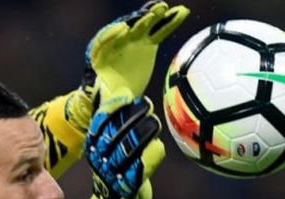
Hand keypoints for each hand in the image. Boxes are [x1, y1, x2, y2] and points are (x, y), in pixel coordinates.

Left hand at [65, 2, 189, 130]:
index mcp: (102, 54)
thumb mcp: (107, 99)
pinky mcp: (148, 43)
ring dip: (155, 16)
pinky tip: (182, 12)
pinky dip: (170, 21)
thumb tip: (121, 103)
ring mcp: (134, 41)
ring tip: (166, 9)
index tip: (122, 30)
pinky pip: (160, 30)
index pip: (103, 40)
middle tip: (149, 15)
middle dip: (137, 20)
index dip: (112, 34)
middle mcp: (118, 43)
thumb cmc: (109, 95)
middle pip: (127, 27)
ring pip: (146, 25)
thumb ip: (111, 100)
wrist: (118, 92)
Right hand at [75, 90, 165, 198]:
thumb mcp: (109, 144)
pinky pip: (139, 171)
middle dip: (131, 118)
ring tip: (155, 122)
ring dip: (142, 135)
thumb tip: (109, 87)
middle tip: (148, 106)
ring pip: (126, 151)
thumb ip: (110, 119)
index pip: (99, 123)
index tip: (128, 96)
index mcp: (93, 147)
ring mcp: (112, 175)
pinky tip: (159, 146)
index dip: (112, 108)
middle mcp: (100, 160)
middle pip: (114, 135)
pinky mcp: (127, 189)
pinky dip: (149, 158)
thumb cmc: (116, 168)